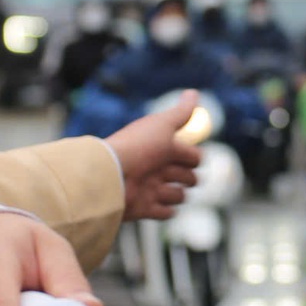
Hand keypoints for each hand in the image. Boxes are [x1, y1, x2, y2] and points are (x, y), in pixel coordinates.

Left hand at [105, 91, 204, 220]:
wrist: (112, 173)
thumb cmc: (138, 147)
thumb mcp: (163, 125)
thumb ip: (181, 112)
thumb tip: (194, 92)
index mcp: (162, 149)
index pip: (190, 155)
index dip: (192, 156)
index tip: (186, 156)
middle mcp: (158, 168)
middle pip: (188, 176)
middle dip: (186, 176)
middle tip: (168, 172)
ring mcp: (151, 189)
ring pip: (179, 195)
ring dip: (175, 193)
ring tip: (158, 189)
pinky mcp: (145, 208)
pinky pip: (165, 213)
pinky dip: (165, 210)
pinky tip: (158, 204)